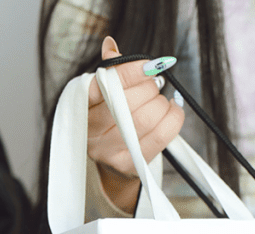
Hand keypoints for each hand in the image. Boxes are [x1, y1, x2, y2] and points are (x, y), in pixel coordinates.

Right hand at [89, 37, 184, 212]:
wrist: (113, 165)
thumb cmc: (110, 122)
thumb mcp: (104, 96)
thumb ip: (110, 71)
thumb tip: (111, 45)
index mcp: (81, 108)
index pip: (102, 86)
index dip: (128, 72)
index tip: (149, 64)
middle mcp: (90, 132)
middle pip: (125, 103)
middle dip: (148, 88)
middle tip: (156, 83)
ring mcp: (108, 152)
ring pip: (143, 120)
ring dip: (161, 103)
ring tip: (162, 99)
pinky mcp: (129, 165)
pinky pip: (159, 137)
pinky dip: (173, 119)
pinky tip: (173, 110)